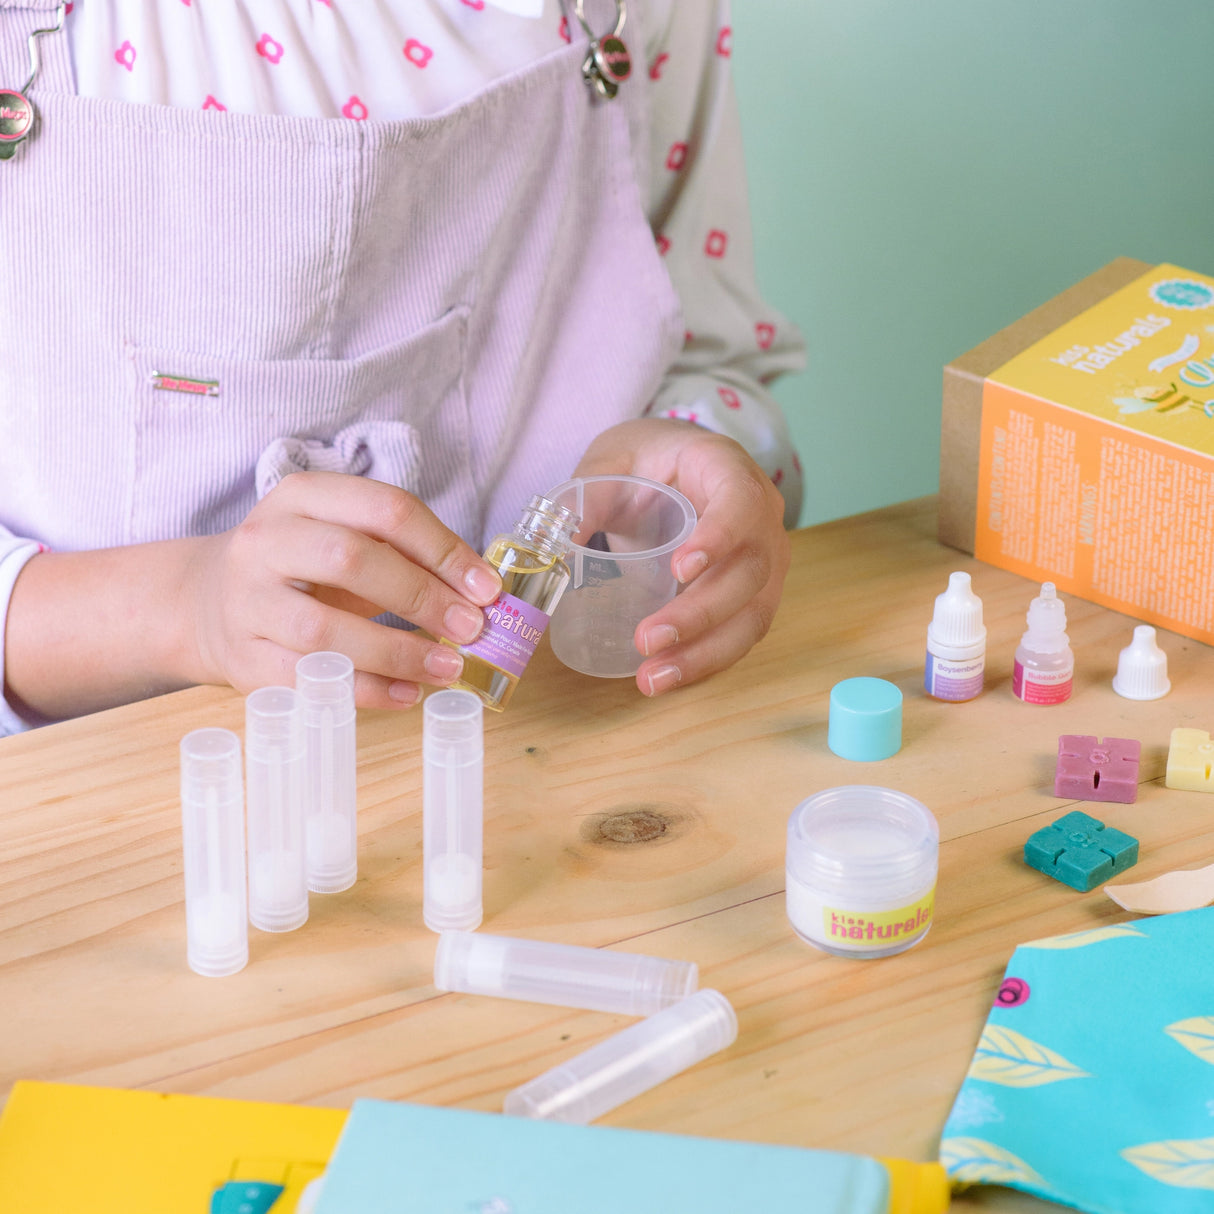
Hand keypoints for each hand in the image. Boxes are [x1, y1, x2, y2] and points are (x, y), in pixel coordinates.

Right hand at [186, 472, 500, 708]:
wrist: (207, 601)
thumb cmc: (300, 567)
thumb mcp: (342, 536)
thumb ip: (403, 553)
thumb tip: (481, 592)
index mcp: (302, 496)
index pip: (385, 509)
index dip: (444, 549)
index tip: (486, 588)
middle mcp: (266, 541)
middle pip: (351, 560)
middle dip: (422, 596)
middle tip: (471, 628)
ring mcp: (248, 601)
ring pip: (324, 630)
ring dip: (397, 651)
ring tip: (447, 667)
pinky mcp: (242, 658)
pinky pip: (309, 680)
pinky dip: (365, 691)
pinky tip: (406, 694)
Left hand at [571, 418, 789, 695]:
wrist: (671, 468)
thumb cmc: (646, 461)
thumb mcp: (610, 462)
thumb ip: (584, 500)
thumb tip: (554, 555)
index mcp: (728, 470)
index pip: (741, 502)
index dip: (719, 538)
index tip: (680, 569)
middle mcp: (761, 518)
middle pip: (750, 571)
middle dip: (700, 614)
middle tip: (647, 640)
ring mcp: (764, 560)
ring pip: (753, 614)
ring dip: (705, 653)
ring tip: (653, 679)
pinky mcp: (752, 595)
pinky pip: (741, 634)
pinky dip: (706, 661)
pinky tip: (666, 678)